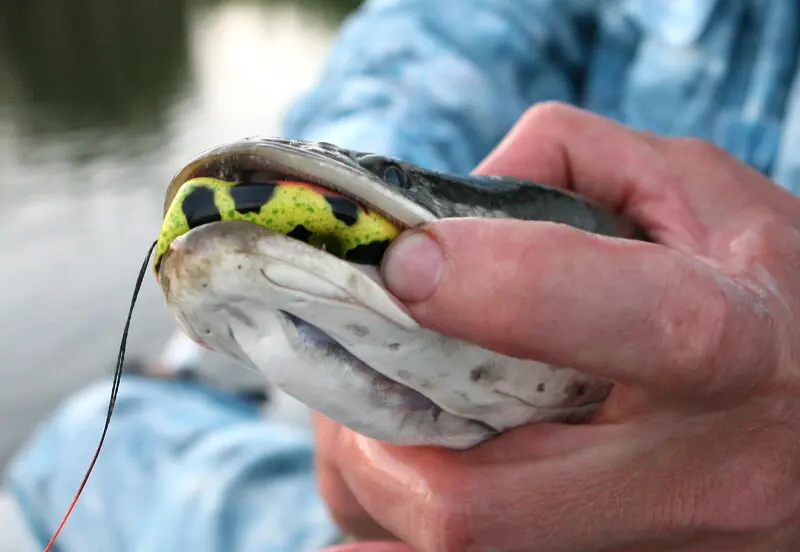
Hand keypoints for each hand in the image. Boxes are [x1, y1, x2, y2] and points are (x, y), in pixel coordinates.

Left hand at [318, 103, 799, 551]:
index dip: (506, 287)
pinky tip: (390, 475)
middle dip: (373, 438)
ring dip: (368, 481)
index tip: (404, 259)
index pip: (633, 322)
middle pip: (481, 506)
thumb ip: (564, 165)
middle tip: (348, 371)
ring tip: (372, 414)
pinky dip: (390, 530)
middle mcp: (697, 480)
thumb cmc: (754, 284)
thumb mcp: (691, 191)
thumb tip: (434, 210)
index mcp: (734, 346)